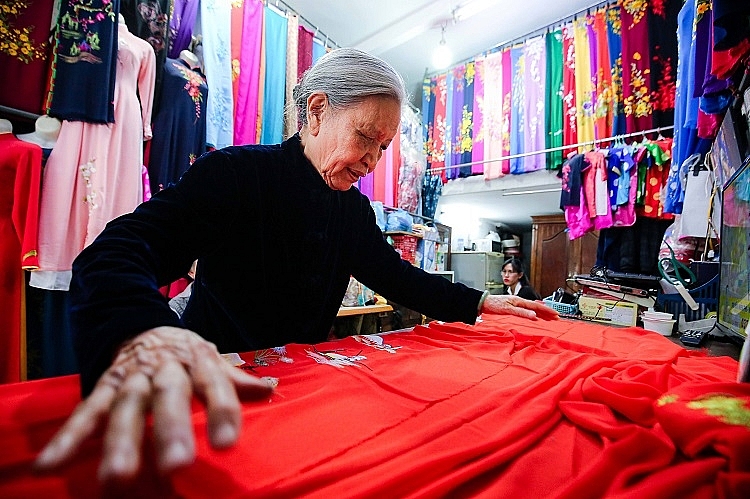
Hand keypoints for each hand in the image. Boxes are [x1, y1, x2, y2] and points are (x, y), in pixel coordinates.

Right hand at [34, 326, 272, 481]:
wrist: (140, 324)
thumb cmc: (184, 353)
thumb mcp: (211, 360)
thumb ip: (236, 380)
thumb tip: (271, 389)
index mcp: (197, 362)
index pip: (214, 386)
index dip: (220, 412)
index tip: (226, 444)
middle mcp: (164, 369)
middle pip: (168, 396)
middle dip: (170, 429)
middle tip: (178, 464)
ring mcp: (131, 377)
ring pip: (124, 406)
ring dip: (119, 441)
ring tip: (116, 479)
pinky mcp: (103, 385)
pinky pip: (85, 411)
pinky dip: (68, 437)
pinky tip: (50, 465)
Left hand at [480, 294, 558, 320]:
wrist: (484, 303)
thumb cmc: (494, 305)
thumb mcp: (508, 310)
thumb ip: (522, 313)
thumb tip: (535, 316)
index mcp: (520, 301)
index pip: (537, 306)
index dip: (548, 311)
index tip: (556, 314)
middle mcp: (520, 302)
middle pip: (537, 307)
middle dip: (548, 312)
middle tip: (557, 318)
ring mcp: (518, 304)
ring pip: (533, 309)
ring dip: (542, 314)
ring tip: (550, 318)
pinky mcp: (514, 307)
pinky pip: (528, 310)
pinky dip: (534, 314)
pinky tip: (536, 316)